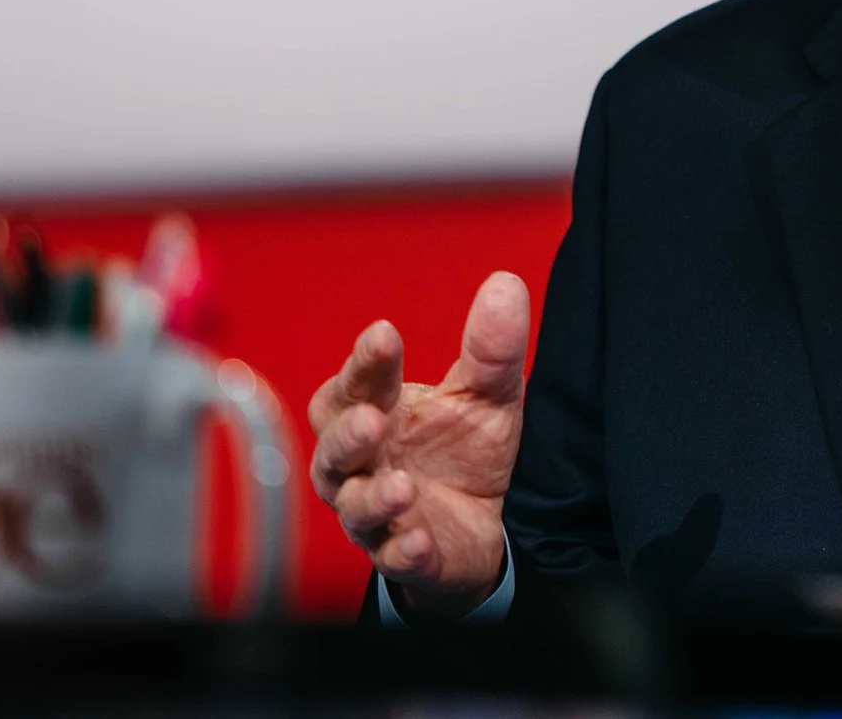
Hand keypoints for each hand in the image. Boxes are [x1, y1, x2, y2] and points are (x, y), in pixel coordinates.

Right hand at [308, 271, 530, 611]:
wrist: (480, 524)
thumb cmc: (461, 449)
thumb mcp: (487, 395)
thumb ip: (491, 348)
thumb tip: (506, 284)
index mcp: (376, 410)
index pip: (357, 383)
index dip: (365, 361)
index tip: (384, 335)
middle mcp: (362, 463)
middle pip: (334, 447)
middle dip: (349, 434)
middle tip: (374, 419)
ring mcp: (377, 513)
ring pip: (355, 507)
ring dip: (374, 497)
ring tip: (402, 485)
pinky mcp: (402, 556)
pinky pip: (393, 557)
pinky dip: (402, 550)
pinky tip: (417, 539)